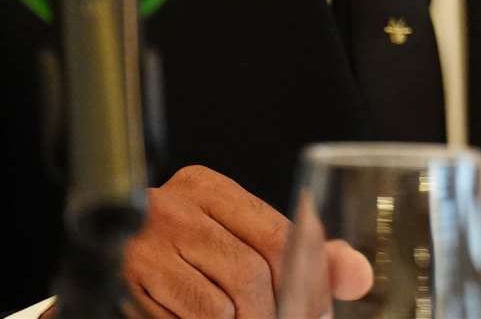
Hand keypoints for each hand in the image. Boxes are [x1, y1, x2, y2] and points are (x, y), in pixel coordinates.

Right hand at [117, 165, 371, 317]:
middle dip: (275, 312)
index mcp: (210, 188)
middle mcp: (177, 206)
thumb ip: (299, 255)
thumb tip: (359, 275)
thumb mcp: (239, 240)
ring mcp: (148, 244)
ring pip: (225, 301)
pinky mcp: (129, 281)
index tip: (319, 310)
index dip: (308, 280)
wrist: (105, 260)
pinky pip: (194, 317)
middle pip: (254, 272)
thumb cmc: (184, 254)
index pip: (281, 234)